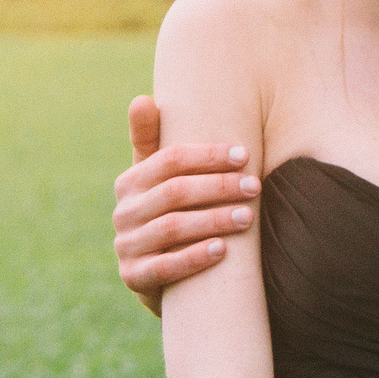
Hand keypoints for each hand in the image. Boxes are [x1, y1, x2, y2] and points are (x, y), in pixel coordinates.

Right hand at [113, 95, 258, 313]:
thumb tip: (142, 100)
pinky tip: (223, 250)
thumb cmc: (173, 213)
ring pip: (171, 228)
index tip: (244, 154)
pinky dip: (195, 257)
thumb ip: (156, 141)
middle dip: (217, 187)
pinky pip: (165, 267)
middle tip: (254, 186)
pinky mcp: (134, 277)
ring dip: (213, 220)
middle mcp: (123, 212)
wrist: (164, 275)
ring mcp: (126, 246)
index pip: (168, 160)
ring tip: (248, 216)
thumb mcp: (164, 180)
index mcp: (130, 182)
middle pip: (173, 192)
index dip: (208, 156)